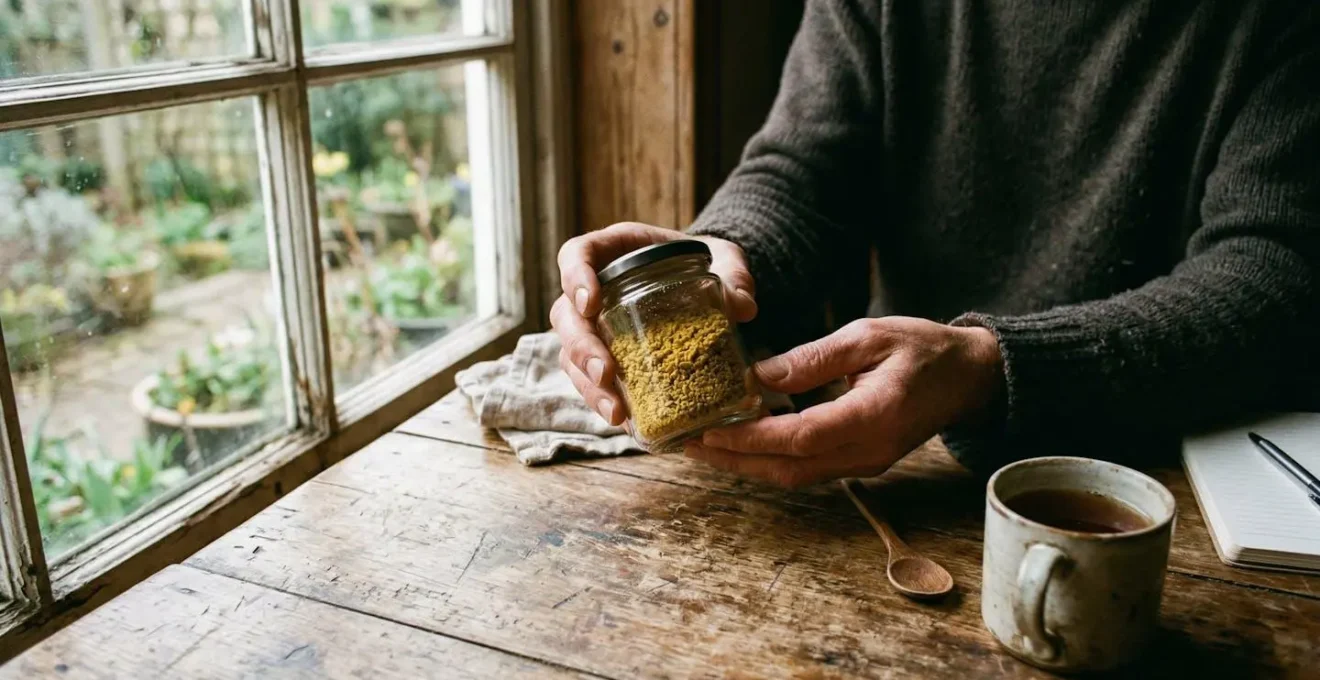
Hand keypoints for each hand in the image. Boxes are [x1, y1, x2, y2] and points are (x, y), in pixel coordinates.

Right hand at [550, 222, 757, 424]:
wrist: (706, 282)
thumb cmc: (705, 262)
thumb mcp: (724, 259)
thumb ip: (734, 276)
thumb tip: (743, 307)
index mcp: (613, 251)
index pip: (576, 254)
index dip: (574, 277)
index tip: (590, 303)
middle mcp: (595, 289)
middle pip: (565, 315)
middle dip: (582, 347)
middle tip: (606, 373)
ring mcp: (595, 326)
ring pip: (571, 355)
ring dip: (589, 386)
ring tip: (617, 413)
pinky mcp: (605, 356)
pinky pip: (591, 380)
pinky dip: (604, 401)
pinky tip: (627, 421)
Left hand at [685, 317, 1003, 486]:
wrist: (968, 378)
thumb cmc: (922, 348)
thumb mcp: (868, 336)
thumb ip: (814, 358)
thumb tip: (760, 376)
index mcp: (873, 416)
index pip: (799, 437)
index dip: (749, 439)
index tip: (708, 431)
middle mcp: (868, 451)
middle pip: (789, 468)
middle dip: (734, 460)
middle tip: (687, 444)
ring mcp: (866, 463)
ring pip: (795, 475)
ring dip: (747, 464)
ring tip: (703, 445)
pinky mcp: (861, 462)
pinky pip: (808, 468)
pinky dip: (770, 459)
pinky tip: (742, 442)